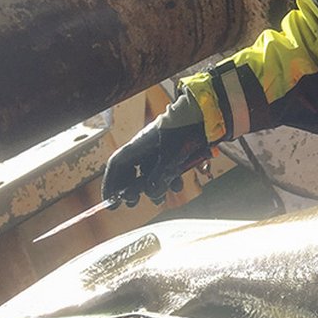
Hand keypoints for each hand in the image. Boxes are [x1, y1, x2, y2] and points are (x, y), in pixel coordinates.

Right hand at [101, 92, 210, 206]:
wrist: (206, 115)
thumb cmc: (186, 130)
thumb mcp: (172, 156)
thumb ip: (161, 176)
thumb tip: (151, 193)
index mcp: (138, 145)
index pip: (117, 165)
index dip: (111, 184)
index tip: (112, 201)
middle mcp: (145, 147)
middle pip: (130, 170)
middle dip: (131, 188)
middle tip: (133, 202)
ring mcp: (158, 149)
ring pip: (148, 172)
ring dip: (151, 187)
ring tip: (158, 200)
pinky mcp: (172, 151)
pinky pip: (164, 169)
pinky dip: (167, 180)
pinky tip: (176, 187)